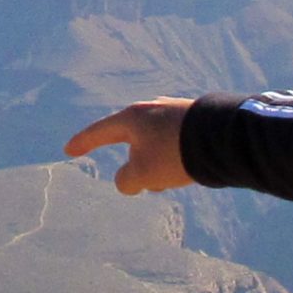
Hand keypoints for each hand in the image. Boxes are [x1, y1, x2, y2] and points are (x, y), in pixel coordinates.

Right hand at [63, 101, 193, 194]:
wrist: (223, 138)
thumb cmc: (175, 154)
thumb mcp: (142, 174)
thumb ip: (125, 180)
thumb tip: (129, 180)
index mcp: (132, 118)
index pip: (100, 132)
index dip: (83, 142)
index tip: (69, 150)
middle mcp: (151, 110)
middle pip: (132, 141)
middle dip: (137, 165)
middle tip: (147, 183)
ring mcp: (175, 112)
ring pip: (155, 146)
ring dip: (159, 166)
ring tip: (174, 178)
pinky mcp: (195, 119)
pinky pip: (175, 143)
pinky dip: (175, 159)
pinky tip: (190, 170)